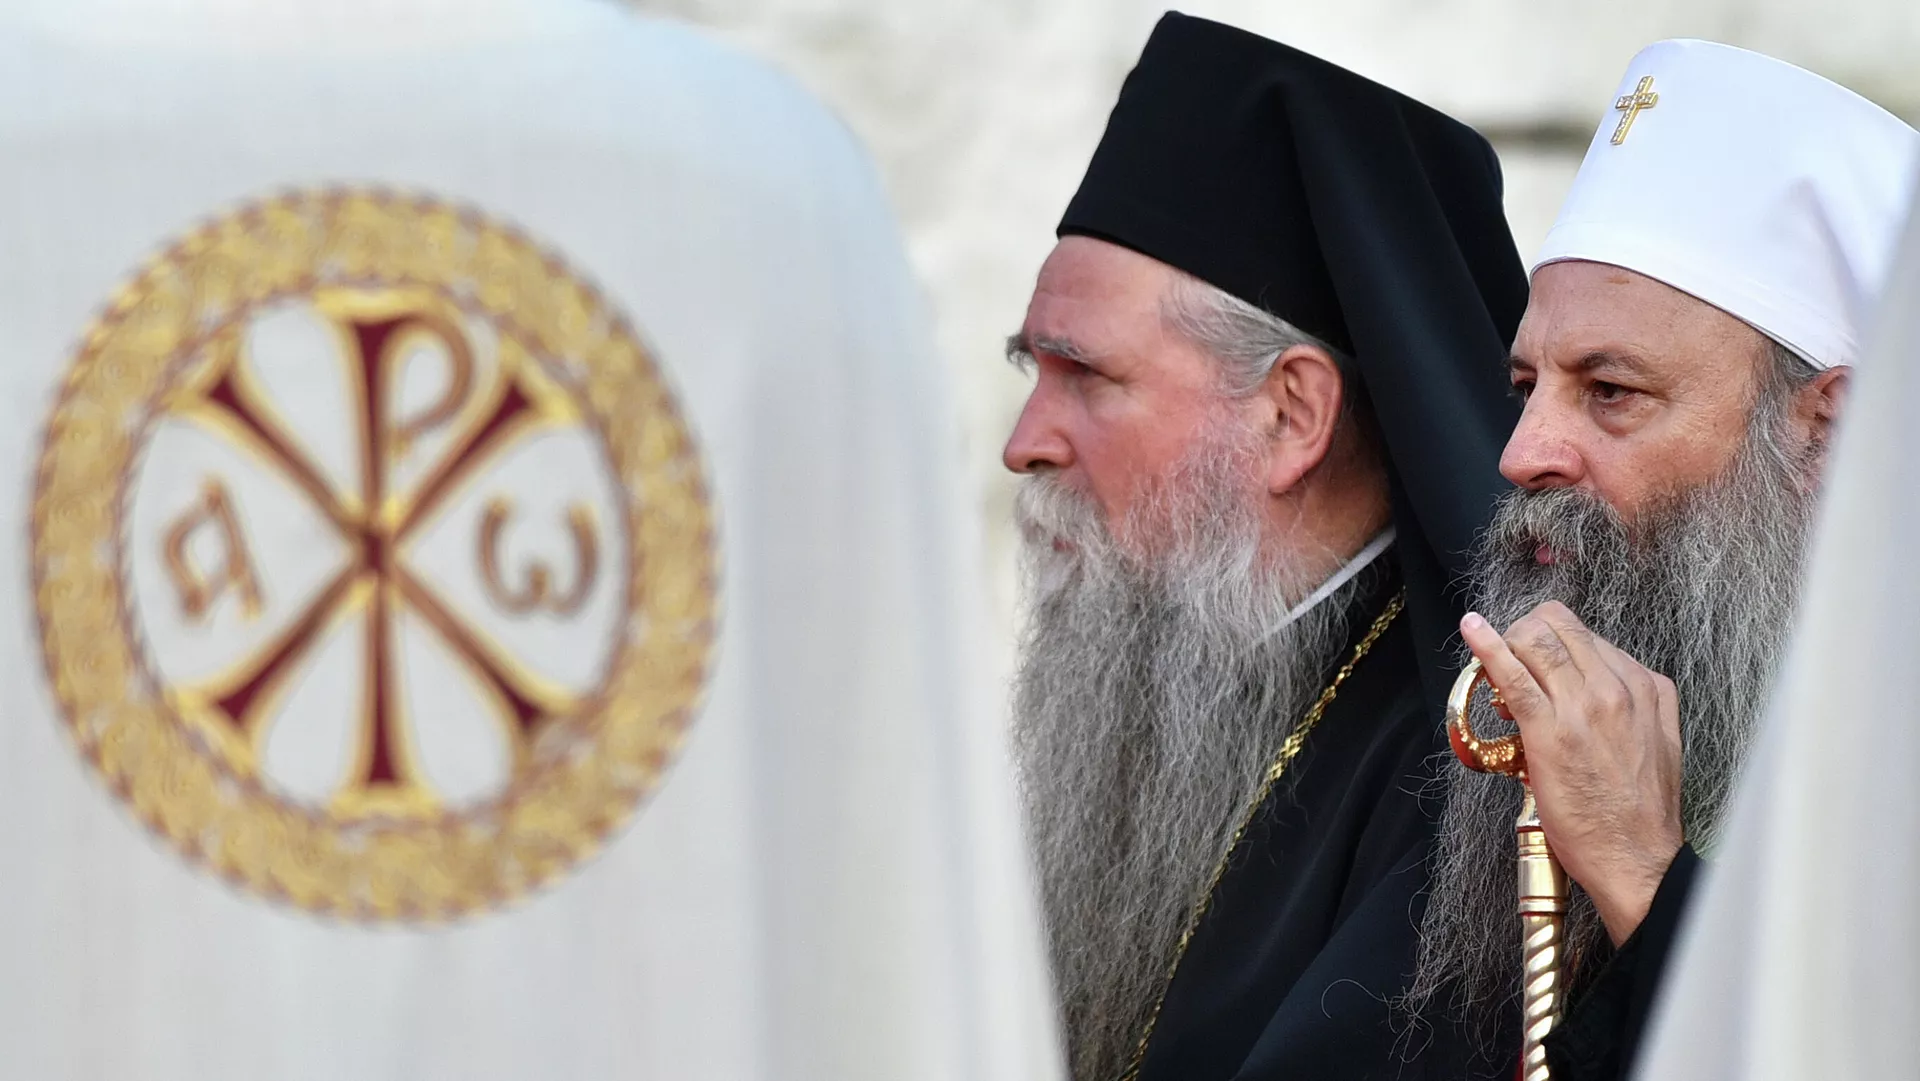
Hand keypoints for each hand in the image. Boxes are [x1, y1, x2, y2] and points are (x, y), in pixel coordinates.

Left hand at [1460, 602, 1683, 944]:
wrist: (1638, 858)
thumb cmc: (1643, 812)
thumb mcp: (1659, 741)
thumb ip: (1639, 705)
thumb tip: (1604, 683)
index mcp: (1644, 687)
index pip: (1588, 635)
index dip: (1553, 639)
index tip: (1536, 656)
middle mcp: (1615, 688)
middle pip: (1560, 626)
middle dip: (1526, 630)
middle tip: (1510, 652)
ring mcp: (1582, 706)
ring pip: (1535, 642)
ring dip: (1506, 640)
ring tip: (1489, 652)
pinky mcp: (1549, 731)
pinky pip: (1513, 675)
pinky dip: (1487, 646)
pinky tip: (1472, 630)